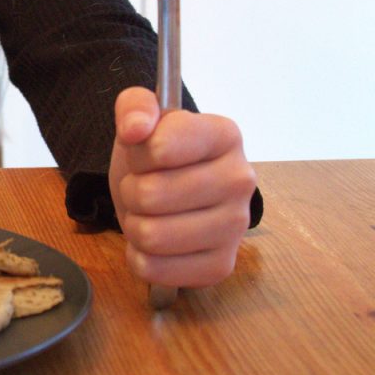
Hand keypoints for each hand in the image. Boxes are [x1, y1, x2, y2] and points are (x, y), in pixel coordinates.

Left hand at [108, 87, 256, 288]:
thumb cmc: (158, 154)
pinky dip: (142, 258)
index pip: (159, 148)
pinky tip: (158, 243)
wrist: (171, 191)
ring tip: (151, 213)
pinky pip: (154, 269)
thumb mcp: (141, 120)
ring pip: (150, 235)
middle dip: (133, 191)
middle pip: (150, 195)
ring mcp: (236, 227)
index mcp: (224, 135)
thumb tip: (135, 129)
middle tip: (145, 187)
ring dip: (135, 225)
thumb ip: (134, 106)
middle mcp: (241, 180)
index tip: (148, 151)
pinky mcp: (221, 265)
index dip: (138, 153)